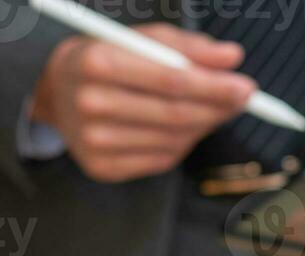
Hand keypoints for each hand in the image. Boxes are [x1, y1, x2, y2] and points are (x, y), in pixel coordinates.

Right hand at [30, 26, 255, 182]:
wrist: (57, 91)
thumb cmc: (110, 57)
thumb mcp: (143, 39)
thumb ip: (189, 47)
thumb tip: (233, 57)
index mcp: (99, 62)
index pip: (172, 80)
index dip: (215, 86)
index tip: (247, 87)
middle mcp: (92, 104)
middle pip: (175, 114)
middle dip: (217, 108)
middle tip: (244, 99)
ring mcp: (94, 141)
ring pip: (173, 140)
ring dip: (203, 127)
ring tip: (214, 110)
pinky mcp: (101, 167)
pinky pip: (160, 160)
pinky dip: (182, 145)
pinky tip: (185, 129)